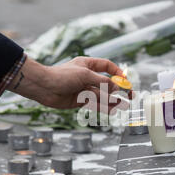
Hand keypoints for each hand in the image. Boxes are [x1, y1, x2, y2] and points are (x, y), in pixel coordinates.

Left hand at [7, 56, 129, 112]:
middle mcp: (87, 76)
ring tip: (123, 105)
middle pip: (107, 83)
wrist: (44, 87)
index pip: (107, 66)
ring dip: (112, 100)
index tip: (126, 79)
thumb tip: (116, 87)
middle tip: (130, 95)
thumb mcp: (85, 75)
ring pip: (102, 95)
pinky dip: (104, 107)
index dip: (117, 72)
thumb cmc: (62, 76)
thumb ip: (102, 81)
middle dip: (118, 89)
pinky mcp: (80, 100)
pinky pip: (95, 103)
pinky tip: (112, 109)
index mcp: (88, 65)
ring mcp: (84, 89)